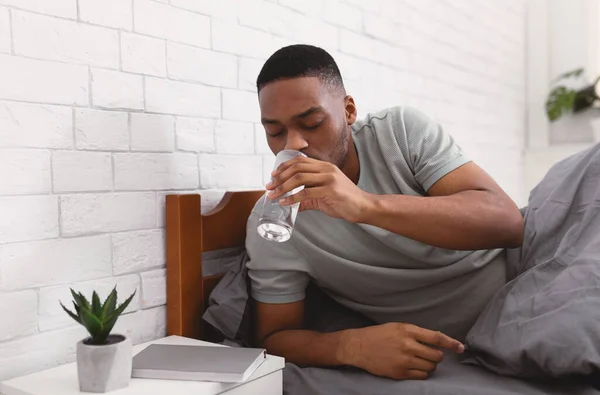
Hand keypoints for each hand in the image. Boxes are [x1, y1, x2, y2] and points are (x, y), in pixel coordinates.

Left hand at [266, 156, 370, 222]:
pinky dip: (292, 198)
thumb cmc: (344, 201)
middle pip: (296, 168)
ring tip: (273, 196)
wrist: (363, 207)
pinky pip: (306, 193)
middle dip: (279, 177)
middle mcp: (326, 169)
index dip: (284, 167)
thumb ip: (307, 199)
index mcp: (324, 166)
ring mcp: (329, 178)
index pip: (299, 161)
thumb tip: (291, 205)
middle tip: (269, 187)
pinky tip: (285, 203)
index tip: (273, 176)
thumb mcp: (323, 197)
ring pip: (299, 179)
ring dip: (283, 187)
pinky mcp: (330, 190)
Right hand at [340, 323, 464, 379]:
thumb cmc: (379, 334)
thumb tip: (438, 339)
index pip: (436, 338)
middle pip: (436, 355)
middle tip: (430, 354)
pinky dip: (422, 373)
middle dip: (437, 356)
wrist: (358, 346)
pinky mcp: (400, 373)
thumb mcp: (398, 327)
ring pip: (430, 367)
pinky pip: (421, 376)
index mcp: (408, 330)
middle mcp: (407, 345)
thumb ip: (417, 333)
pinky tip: (415, 367)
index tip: (460, 347)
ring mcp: (404, 360)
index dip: (451, 343)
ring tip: (419, 360)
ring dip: (429, 365)